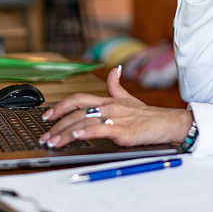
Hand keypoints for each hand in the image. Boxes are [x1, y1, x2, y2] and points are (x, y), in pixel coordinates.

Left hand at [38, 66, 193, 148]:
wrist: (168, 123)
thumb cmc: (148, 115)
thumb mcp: (129, 98)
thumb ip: (117, 86)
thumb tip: (115, 69)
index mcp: (107, 100)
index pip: (78, 99)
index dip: (60, 106)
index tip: (46, 116)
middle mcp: (108, 106)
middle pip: (76, 112)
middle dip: (57, 125)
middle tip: (44, 136)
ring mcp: (115, 118)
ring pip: (84, 122)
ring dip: (65, 133)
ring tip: (53, 142)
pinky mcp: (123, 130)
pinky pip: (101, 129)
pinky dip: (87, 132)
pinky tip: (77, 136)